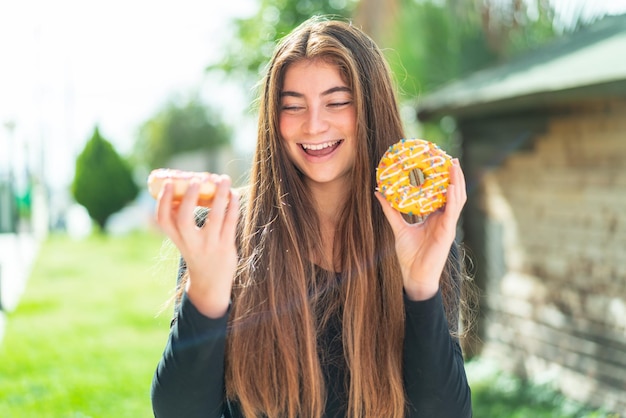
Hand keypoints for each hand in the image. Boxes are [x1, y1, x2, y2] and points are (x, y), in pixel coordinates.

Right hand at [155, 174, 239, 317]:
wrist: (210, 284)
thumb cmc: (196, 252)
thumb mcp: (183, 239)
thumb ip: (180, 219)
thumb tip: (182, 187)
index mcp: (176, 239)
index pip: (163, 219)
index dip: (163, 200)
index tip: (168, 182)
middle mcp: (191, 243)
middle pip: (184, 219)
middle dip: (189, 198)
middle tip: (197, 180)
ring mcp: (210, 245)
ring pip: (214, 217)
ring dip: (220, 195)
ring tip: (223, 178)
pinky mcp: (226, 246)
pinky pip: (230, 222)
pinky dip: (233, 205)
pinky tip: (234, 194)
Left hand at [376, 159, 466, 300]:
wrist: (414, 276)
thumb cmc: (410, 255)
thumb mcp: (398, 228)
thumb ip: (391, 210)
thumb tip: (379, 192)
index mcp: (435, 218)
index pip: (443, 194)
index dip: (444, 179)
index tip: (440, 162)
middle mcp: (444, 219)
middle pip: (454, 193)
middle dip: (455, 176)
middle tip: (451, 158)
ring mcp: (448, 225)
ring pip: (457, 199)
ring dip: (457, 182)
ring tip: (454, 165)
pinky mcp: (447, 232)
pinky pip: (452, 212)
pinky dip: (452, 198)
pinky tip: (451, 186)